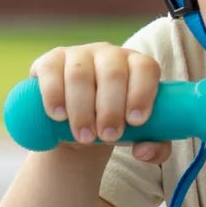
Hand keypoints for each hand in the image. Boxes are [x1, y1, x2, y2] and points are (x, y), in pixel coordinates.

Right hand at [29, 43, 169, 162]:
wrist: (79, 126)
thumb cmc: (116, 126)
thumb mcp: (139, 138)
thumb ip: (154, 149)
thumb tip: (144, 151)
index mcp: (136, 66)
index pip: (145, 68)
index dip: (141, 93)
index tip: (135, 122)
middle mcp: (109, 55)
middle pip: (112, 73)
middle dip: (111, 109)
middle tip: (108, 136)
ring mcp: (78, 55)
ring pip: (80, 74)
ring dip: (82, 109)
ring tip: (85, 137)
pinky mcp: (50, 62)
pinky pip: (51, 71)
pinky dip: (54, 95)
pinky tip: (59, 115)